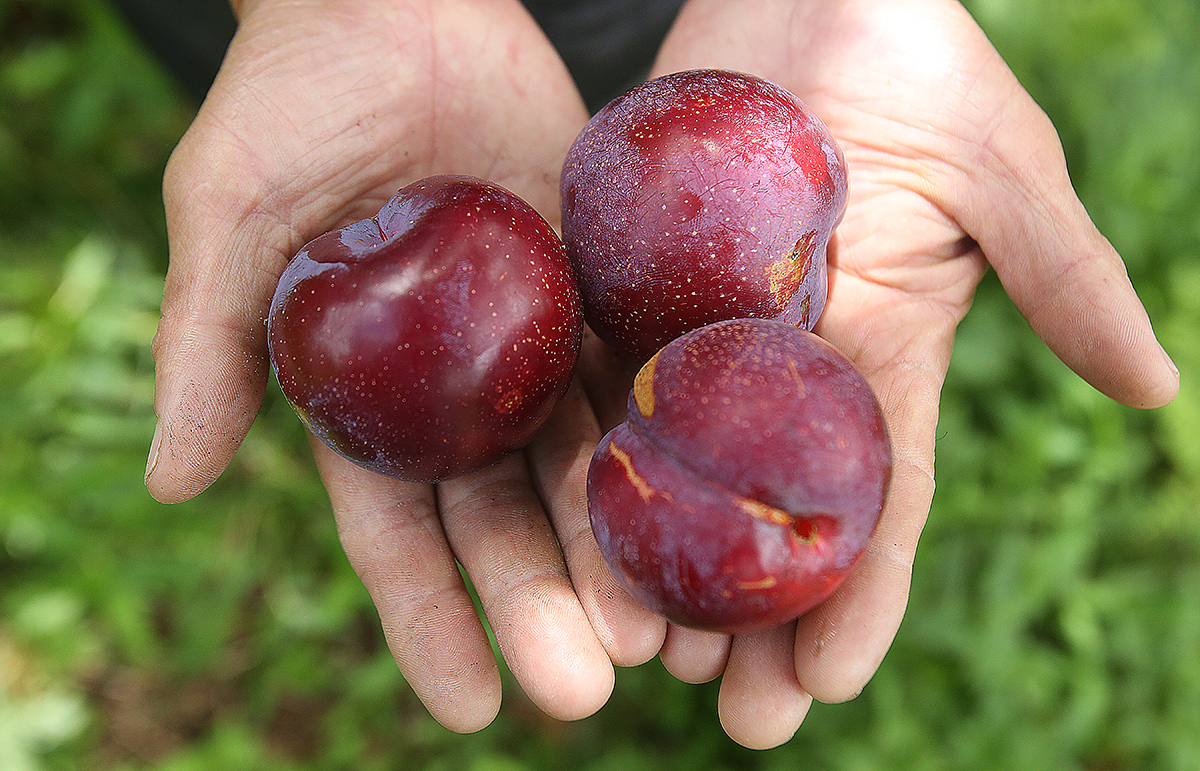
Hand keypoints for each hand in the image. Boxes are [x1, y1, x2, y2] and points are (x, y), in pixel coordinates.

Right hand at [146, 0, 666, 731]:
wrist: (390, 3)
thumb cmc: (286, 101)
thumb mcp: (226, 216)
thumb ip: (206, 344)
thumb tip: (172, 479)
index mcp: (369, 399)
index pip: (397, 534)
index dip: (429, 619)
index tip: (471, 707)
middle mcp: (458, 388)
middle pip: (503, 518)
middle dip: (539, 604)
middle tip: (585, 692)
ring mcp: (533, 340)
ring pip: (581, 463)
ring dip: (616, 547)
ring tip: (657, 634)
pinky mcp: (595, 283)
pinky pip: (636, 366)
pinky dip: (666, 436)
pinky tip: (702, 504)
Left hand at [648, 0, 1179, 747]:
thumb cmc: (917, 61)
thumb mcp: (1002, 168)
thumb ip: (1059, 276)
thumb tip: (1154, 389)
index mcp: (882, 351)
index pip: (874, 496)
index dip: (856, 594)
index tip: (829, 686)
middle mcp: (786, 361)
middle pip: (766, 510)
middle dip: (753, 615)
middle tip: (726, 710)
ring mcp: (699, 328)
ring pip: (675, 470)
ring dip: (658, 564)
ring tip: (636, 655)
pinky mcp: (623, 282)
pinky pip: (597, 379)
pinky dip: (584, 457)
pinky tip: (565, 533)